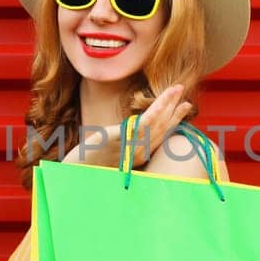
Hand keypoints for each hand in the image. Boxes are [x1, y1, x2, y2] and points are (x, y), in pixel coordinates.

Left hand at [72, 84, 192, 168]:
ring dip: (168, 104)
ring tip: (177, 89)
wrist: (75, 172)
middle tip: (181, 89)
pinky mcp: (121, 140)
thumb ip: (124, 142)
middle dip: (174, 108)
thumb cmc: (89, 164)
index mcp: (138, 155)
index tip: (184, 105)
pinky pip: (144, 125)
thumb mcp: (111, 151)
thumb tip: (132, 130)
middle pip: (162, 127)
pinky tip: (162, 102)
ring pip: (156, 123)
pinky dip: (156, 112)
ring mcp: (131, 147)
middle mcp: (139, 153)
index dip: (174, 119)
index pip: (161, 134)